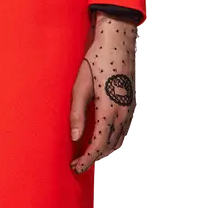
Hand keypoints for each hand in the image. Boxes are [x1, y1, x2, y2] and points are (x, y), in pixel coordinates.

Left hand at [69, 14, 137, 172]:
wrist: (118, 40)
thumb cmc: (96, 59)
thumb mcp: (80, 84)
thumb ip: (77, 113)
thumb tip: (75, 137)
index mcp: (108, 108)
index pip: (98, 144)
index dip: (87, 160)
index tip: (75, 167)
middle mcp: (123, 112)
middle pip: (109, 146)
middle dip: (93, 158)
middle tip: (77, 162)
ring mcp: (130, 108)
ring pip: (118, 139)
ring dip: (103, 149)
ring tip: (87, 152)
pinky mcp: (132, 103)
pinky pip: (123, 129)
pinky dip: (112, 139)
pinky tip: (101, 136)